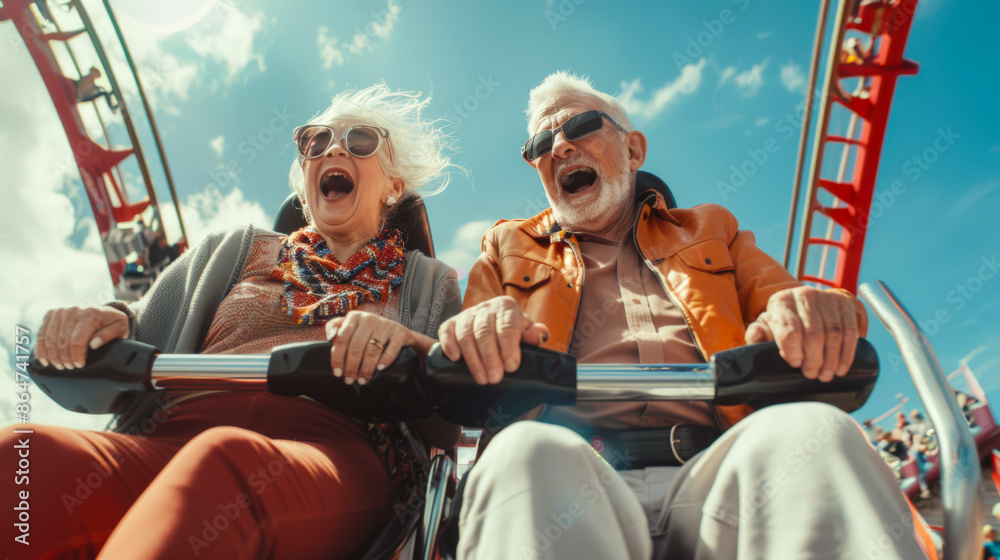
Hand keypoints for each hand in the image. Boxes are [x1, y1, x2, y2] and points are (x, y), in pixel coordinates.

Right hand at [36, 306, 128, 369]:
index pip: (77, 341)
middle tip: (69, 367)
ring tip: (59, 365)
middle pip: (61, 342)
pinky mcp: (51, 314)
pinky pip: (41, 334)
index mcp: (91, 314)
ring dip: (52, 356)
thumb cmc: (112, 322)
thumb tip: (94, 344)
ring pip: (49, 339)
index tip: (79, 365)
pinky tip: (44, 359)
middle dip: (64, 358)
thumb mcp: (119, 327)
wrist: (103, 312)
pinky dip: (41, 349)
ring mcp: (60, 312)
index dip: (76, 356)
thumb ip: (108, 335)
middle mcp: (73, 311)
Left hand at [325, 311, 432, 385]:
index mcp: (355, 317)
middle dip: (352, 366)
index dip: (338, 357)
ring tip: (362, 380)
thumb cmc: (369, 333)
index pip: (342, 338)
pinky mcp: (399, 333)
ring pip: (373, 350)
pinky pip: (391, 349)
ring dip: (366, 368)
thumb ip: (336, 329)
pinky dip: (385, 360)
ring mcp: (385, 325)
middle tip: (349, 380)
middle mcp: (369, 318)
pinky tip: (379, 369)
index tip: (337, 372)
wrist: (398, 332)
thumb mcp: (352, 327)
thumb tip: (329, 336)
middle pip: (356, 346)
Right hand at [437, 296, 548, 384]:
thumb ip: (533, 335)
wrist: (494, 325)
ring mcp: (467, 315)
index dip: (509, 347)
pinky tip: (455, 359)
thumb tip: (539, 334)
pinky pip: (446, 331)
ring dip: (473, 359)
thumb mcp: (525, 333)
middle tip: (495, 378)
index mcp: (507, 307)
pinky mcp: (451, 323)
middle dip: (490, 357)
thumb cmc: (512, 332)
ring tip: (481, 378)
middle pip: (485, 332)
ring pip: (466, 334)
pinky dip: (449, 344)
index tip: (511, 366)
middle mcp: (486, 308)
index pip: (507, 326)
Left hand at [744, 286, 858, 382]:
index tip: (795, 364)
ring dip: (831, 360)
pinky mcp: (845, 305)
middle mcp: (805, 296)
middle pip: (814, 334)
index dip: (793, 350)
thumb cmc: (783, 321)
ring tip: (825, 375)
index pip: (789, 329)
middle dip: (813, 359)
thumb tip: (756, 338)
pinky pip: (850, 332)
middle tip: (811, 374)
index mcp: (781, 302)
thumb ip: (757, 334)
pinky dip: (846, 354)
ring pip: (834, 334)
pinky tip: (840, 368)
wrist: (805, 304)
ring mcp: (827, 299)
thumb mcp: (766, 326)